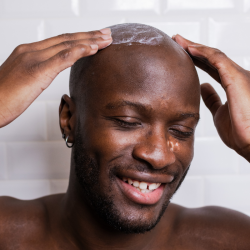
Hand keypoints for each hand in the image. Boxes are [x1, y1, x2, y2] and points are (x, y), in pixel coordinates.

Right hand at [0, 28, 111, 127]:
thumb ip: (38, 71)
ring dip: (89, 41)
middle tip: (106, 33)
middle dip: (89, 35)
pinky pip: (62, 57)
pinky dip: (79, 51)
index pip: (59, 41)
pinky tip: (93, 48)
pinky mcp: (37, 70)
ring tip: (106, 39)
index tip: (94, 37)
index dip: (79, 38)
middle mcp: (31, 51)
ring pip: (67, 45)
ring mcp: (33, 58)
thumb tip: (49, 72)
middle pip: (66, 39)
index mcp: (28, 52)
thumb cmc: (4, 97)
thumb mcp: (24, 79)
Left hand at [173, 34, 249, 161]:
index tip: (181, 54)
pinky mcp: (236, 77)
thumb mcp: (219, 112)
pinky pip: (217, 60)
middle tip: (176, 42)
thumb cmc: (240, 131)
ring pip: (213, 55)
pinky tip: (189, 48)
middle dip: (193, 48)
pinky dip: (202, 53)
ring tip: (178, 40)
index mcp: (233, 83)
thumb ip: (212, 98)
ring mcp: (238, 75)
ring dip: (194, 46)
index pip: (212, 66)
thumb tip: (203, 87)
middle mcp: (236, 76)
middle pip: (211, 57)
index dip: (197, 59)